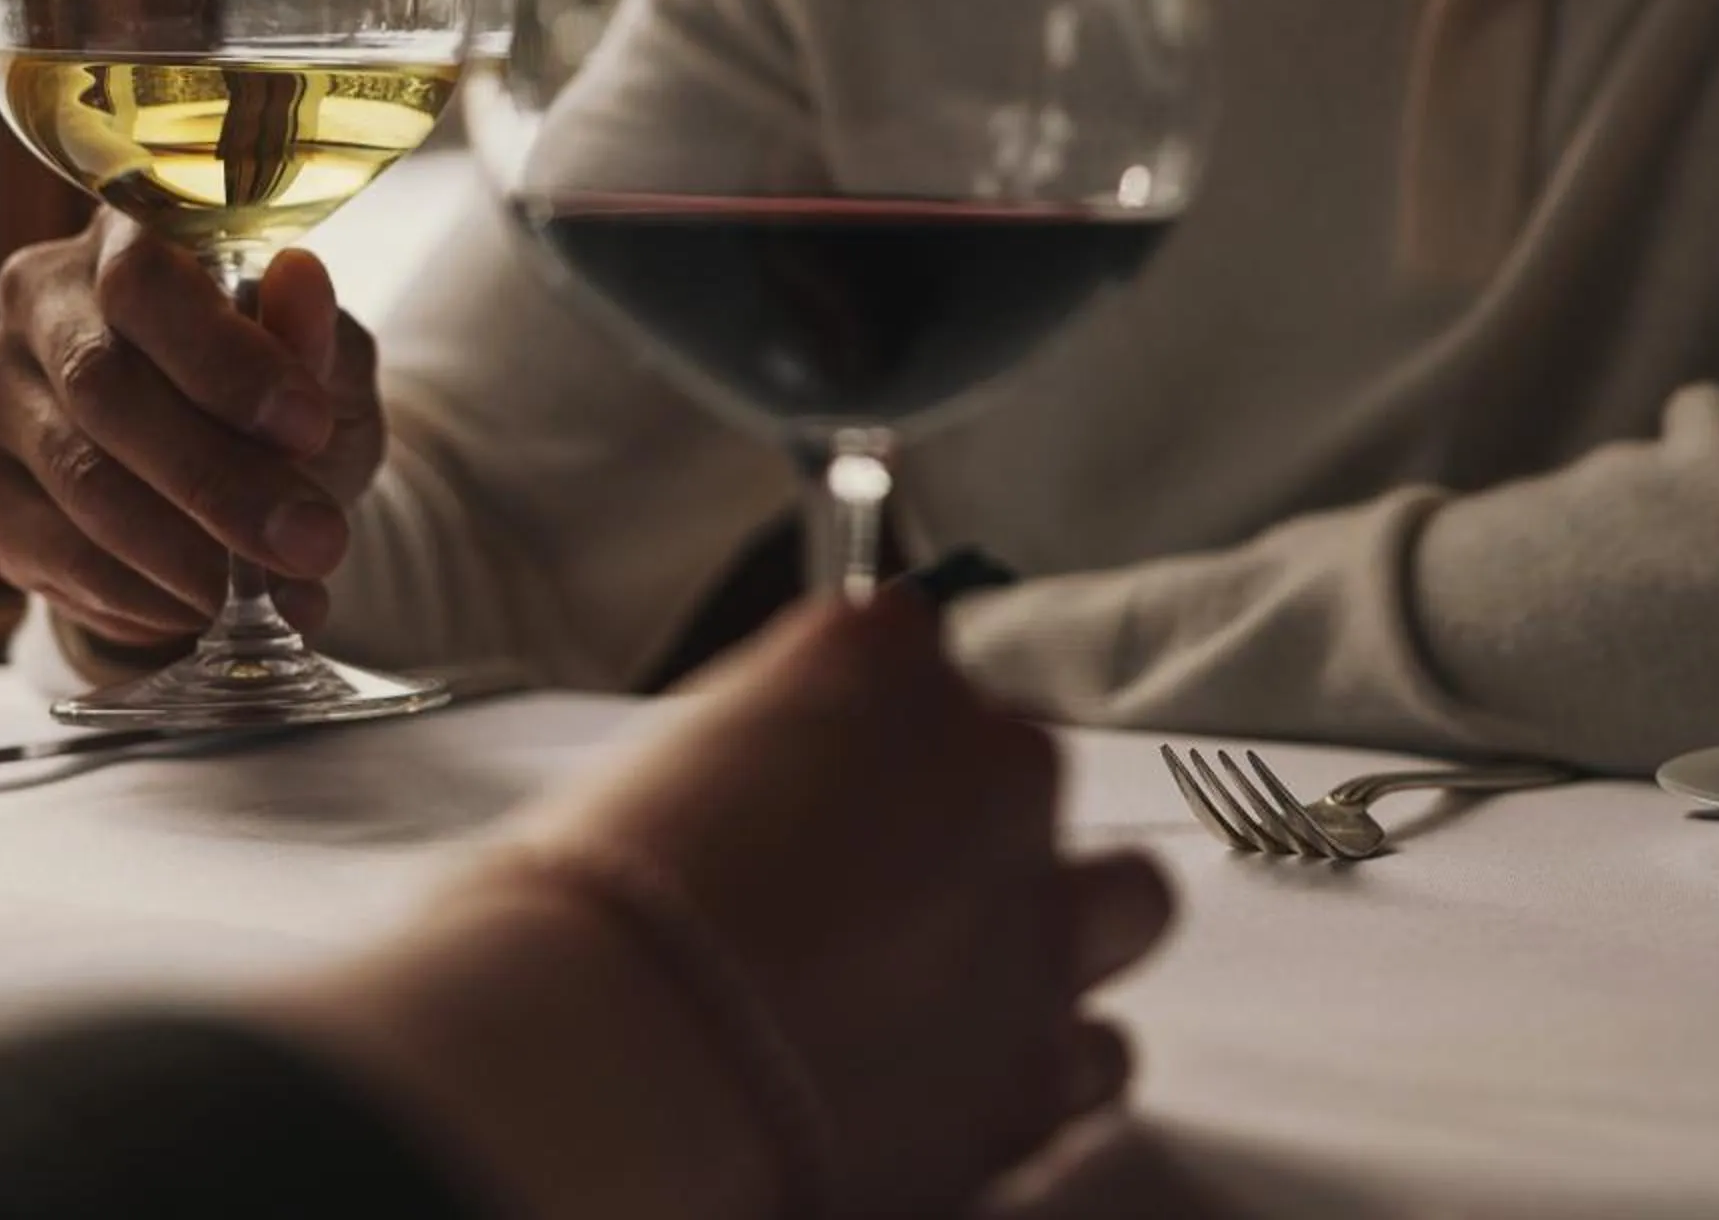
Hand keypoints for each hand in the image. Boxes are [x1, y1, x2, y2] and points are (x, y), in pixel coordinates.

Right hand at [0, 213, 388, 646]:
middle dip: (220, 481)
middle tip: (312, 541)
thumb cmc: (277, 403)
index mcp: (124, 237)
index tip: (309, 427)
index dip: (225, 358)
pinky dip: (143, 595)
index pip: (146, 282)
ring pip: (80, 481)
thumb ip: (315, 338)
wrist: (221, 481)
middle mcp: (39, 299)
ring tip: (280, 594)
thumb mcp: (325, 369)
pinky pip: (53, 552)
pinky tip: (207, 609)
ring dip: (188, 555)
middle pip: (105, 389)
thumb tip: (301, 280)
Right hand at [268, 593, 1175, 1219]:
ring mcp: (1034, 914)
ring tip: (968, 973)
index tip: (831, 769)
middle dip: (967, 819)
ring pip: (1123, 899)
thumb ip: (765, 744)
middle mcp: (982, 766)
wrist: (612, 1063)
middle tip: (879, 884)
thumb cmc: (594, 908)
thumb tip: (779, 788)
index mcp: (875, 661)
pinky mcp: (1046, 1062)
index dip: (866, 721)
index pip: (910, 644)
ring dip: (1059, 925)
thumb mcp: (658, 764)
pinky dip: (1047, 1060)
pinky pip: (1103, 1050)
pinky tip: (967, 1073)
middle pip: (1021, 765)